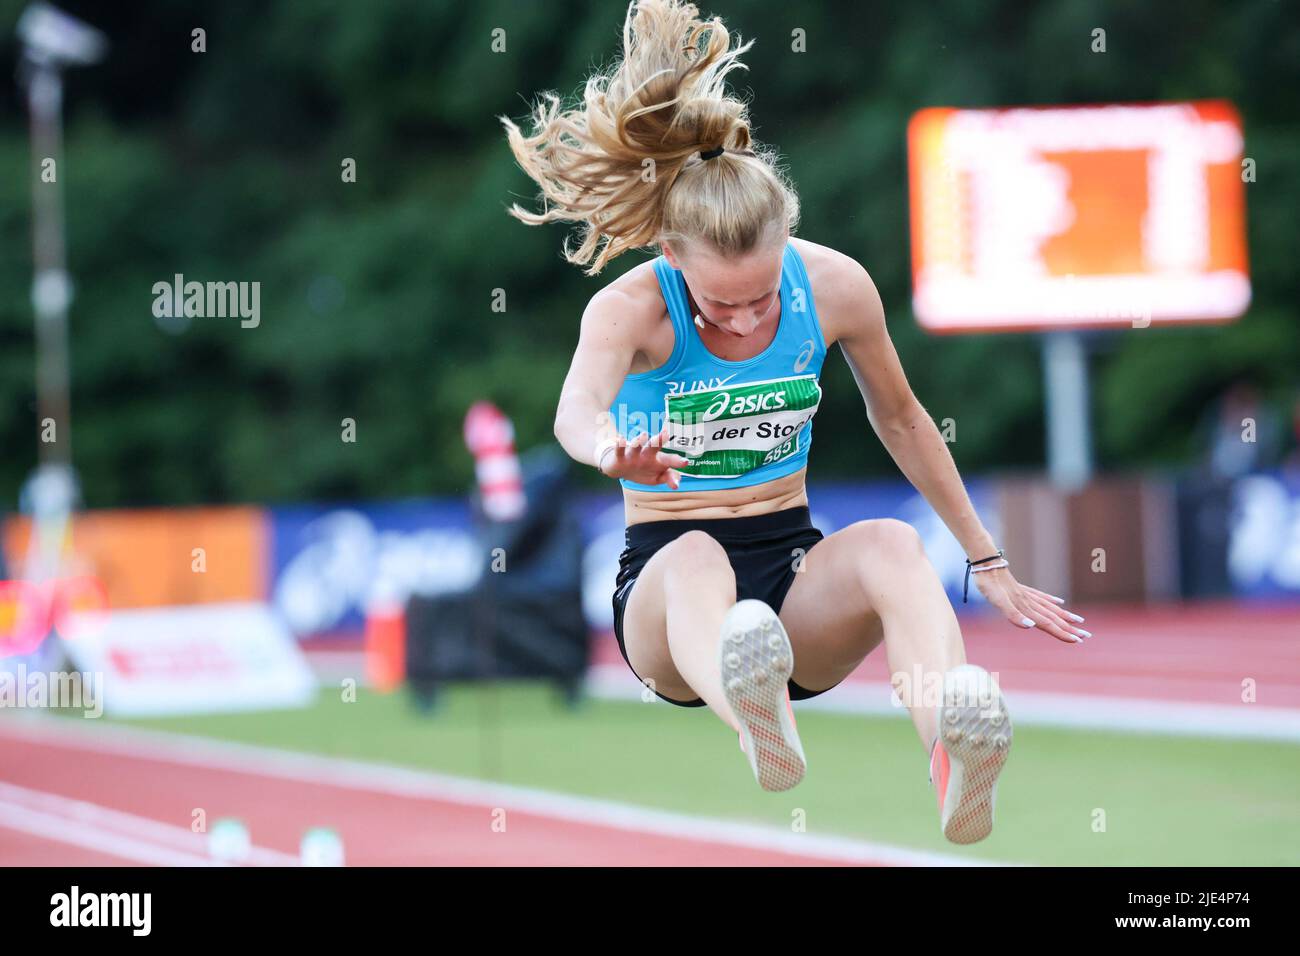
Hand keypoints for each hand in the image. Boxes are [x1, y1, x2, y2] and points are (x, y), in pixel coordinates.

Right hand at [599, 426, 689, 488]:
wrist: (620, 468)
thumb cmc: (643, 471)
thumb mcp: (657, 477)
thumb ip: (668, 478)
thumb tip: (677, 485)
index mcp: (658, 461)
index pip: (670, 460)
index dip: (677, 461)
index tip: (685, 462)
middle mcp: (647, 455)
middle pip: (654, 446)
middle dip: (659, 441)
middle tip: (665, 434)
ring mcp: (634, 455)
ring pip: (637, 446)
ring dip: (639, 441)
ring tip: (643, 436)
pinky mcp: (620, 456)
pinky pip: (620, 450)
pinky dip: (620, 445)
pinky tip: (622, 439)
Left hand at [971, 565, 1089, 643]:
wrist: (985, 563)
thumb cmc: (989, 584)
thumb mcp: (997, 601)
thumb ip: (1013, 614)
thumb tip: (1031, 626)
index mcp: (1025, 607)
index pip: (1047, 624)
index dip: (1062, 633)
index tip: (1077, 641)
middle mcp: (1029, 602)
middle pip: (1053, 618)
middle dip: (1069, 629)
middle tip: (1086, 636)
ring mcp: (1027, 594)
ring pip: (1050, 608)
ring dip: (1065, 616)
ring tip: (1079, 621)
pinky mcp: (1022, 589)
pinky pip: (1041, 597)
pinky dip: (1052, 601)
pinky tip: (1060, 602)